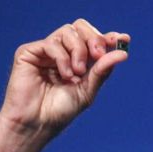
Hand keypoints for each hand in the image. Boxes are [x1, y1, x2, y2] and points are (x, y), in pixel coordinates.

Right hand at [0, 19, 129, 151]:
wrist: (37, 124)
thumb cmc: (60, 111)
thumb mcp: (88, 90)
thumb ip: (102, 70)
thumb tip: (123, 53)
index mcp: (77, 60)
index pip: (93, 40)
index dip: (108, 37)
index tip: (124, 40)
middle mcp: (62, 52)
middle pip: (80, 27)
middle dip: (93, 39)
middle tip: (97, 56)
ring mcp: (45, 51)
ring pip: (68, 32)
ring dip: (78, 51)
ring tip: (76, 74)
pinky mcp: (29, 52)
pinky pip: (51, 43)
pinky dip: (62, 58)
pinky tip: (65, 75)